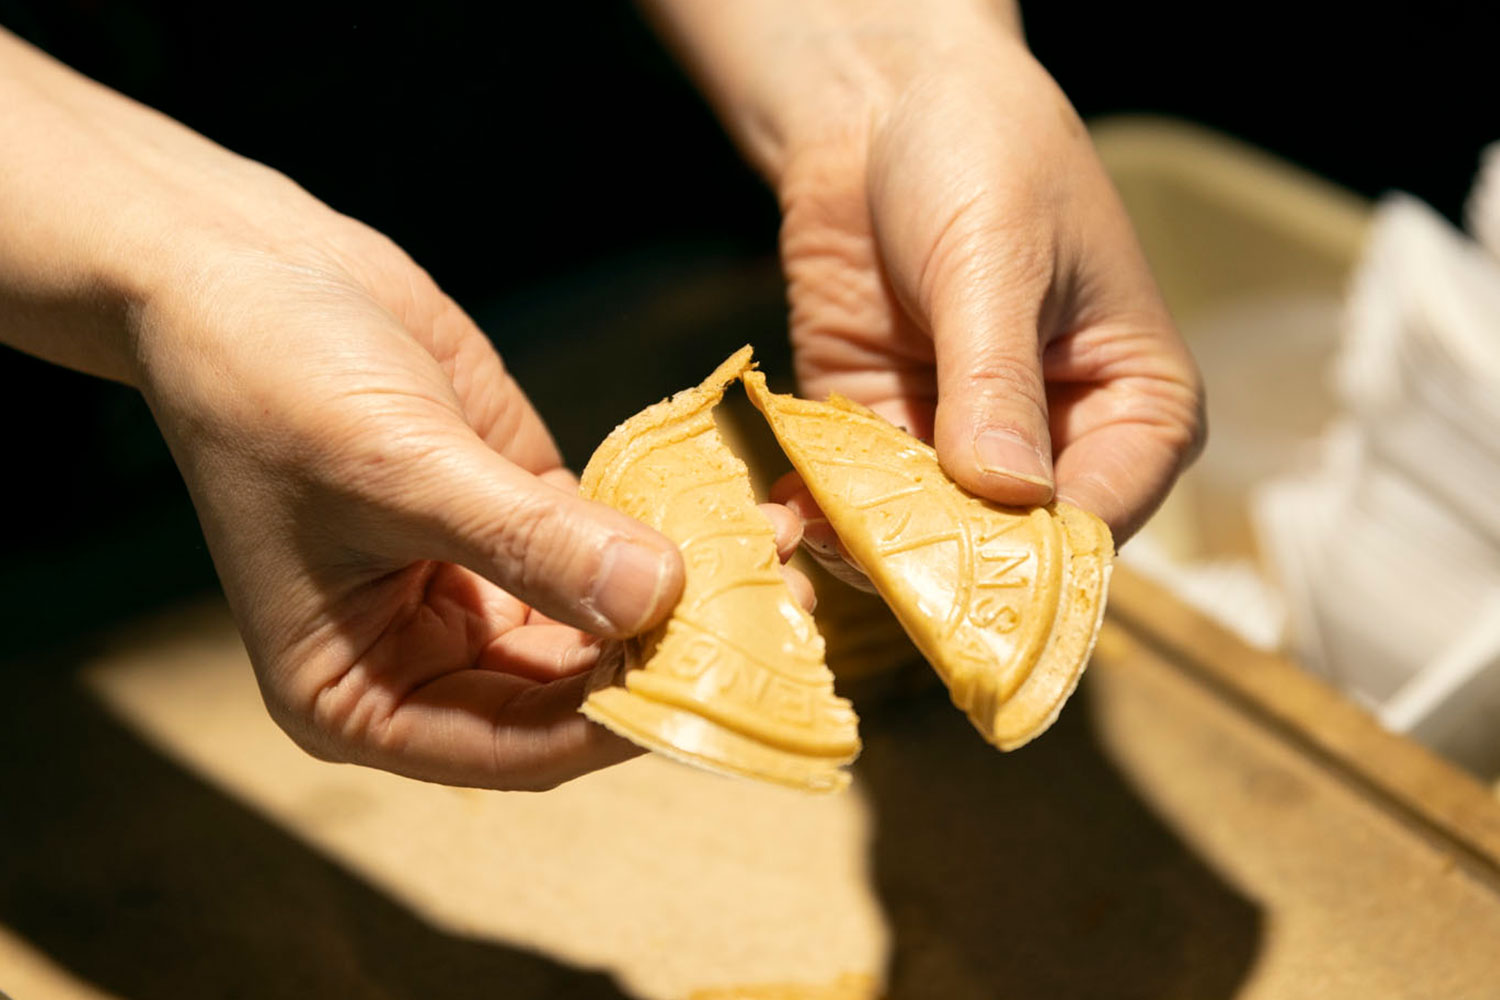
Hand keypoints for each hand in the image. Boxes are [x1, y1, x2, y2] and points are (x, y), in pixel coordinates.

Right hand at [0, 28, 810, 789]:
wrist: (245, 269)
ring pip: (599, 624)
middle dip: (666, 656)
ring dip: (681, 598)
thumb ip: (529, 543)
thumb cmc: (273, 381)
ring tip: (772, 563)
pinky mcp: (516, 516)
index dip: (616, 724)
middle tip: (773, 618)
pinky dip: (664, 539)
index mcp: (361, 696)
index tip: (714, 681)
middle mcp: (423, 659)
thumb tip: (655, 600)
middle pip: (572, 693)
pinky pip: (603, 550)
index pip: (516, 746)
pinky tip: (738, 518)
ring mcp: (475, 587)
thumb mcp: (398, 468)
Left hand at [645, 2, 1204, 576]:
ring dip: (872, 544)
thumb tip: (1008, 495)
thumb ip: (998, 382)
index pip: (1100, 518)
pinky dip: (825, 511)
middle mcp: (1056, 441)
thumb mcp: (998, 260)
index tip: (967, 577)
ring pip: (928, 534)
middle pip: (1009, 545)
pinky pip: (859, 494)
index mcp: (1134, 405)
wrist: (878, 102)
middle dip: (943, 563)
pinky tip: (789, 516)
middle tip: (873, 566)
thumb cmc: (982, 154)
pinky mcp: (882, 427)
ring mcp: (963, 441)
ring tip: (817, 542)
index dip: (1035, 558)